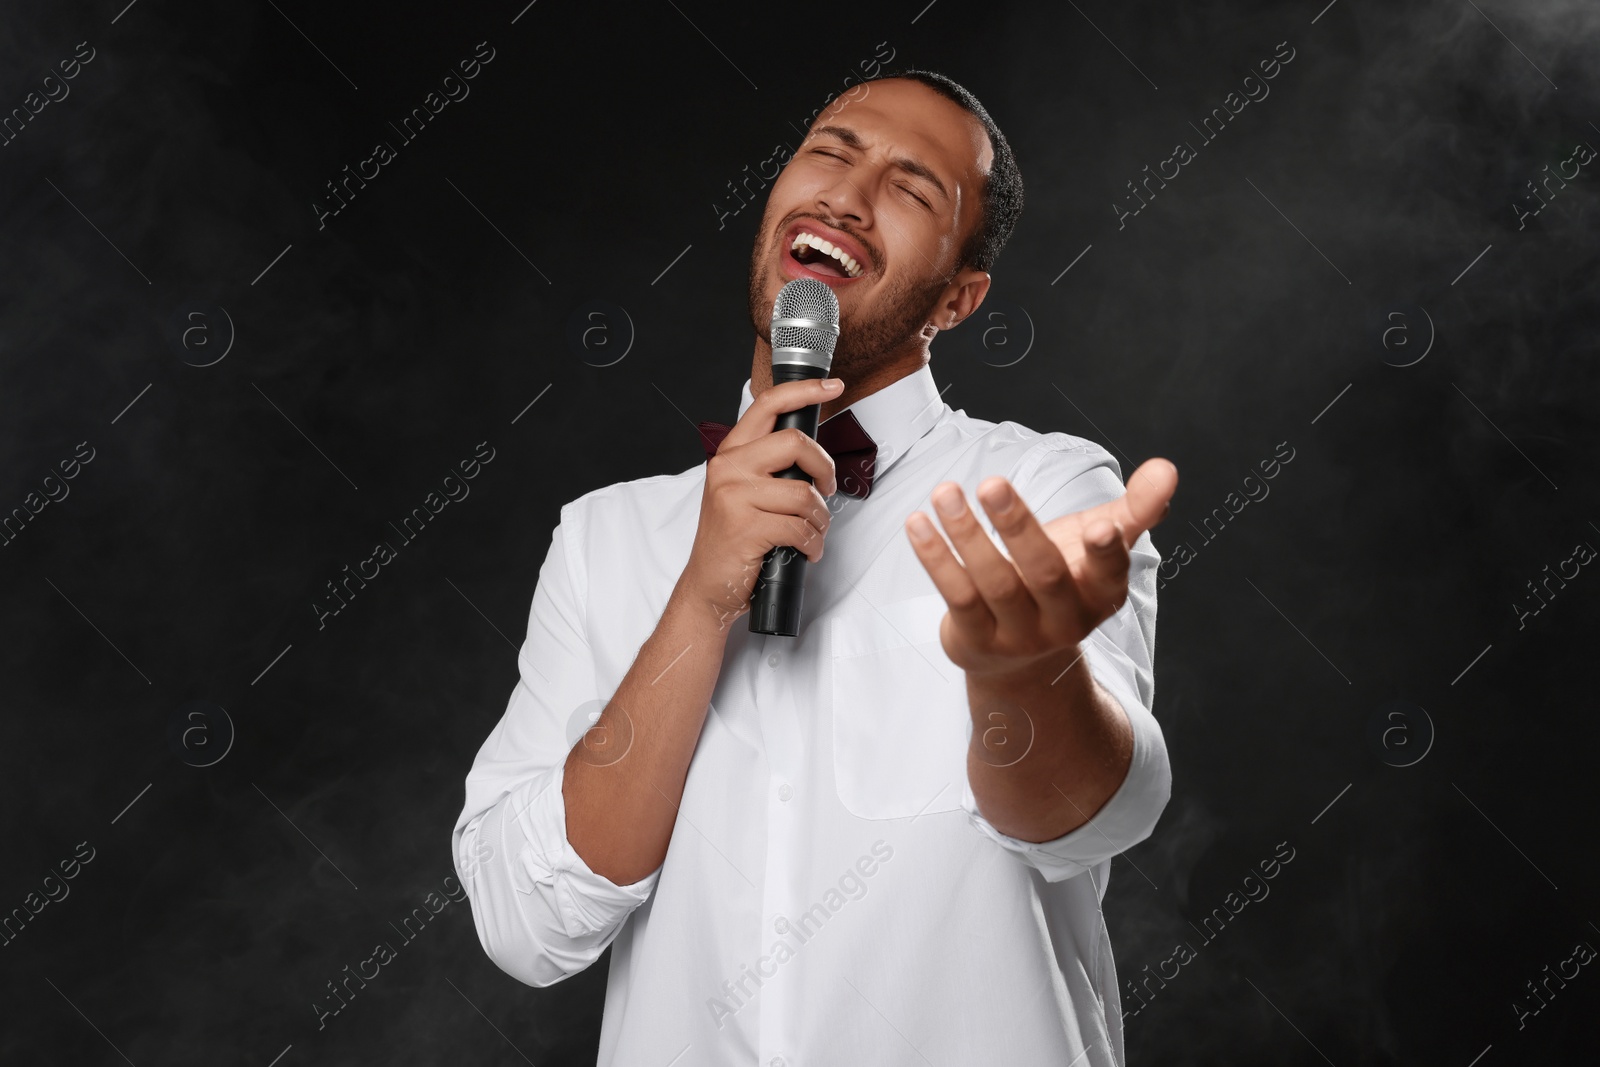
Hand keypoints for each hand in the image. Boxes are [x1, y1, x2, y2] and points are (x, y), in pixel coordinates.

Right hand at [677, 377, 843, 628]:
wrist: (709, 584)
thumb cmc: (734, 539)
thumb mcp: (743, 491)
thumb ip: (769, 466)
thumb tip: (812, 452)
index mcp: (731, 453)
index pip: (768, 404)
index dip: (805, 391)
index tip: (833, 386)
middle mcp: (728, 467)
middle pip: (796, 443)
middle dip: (825, 469)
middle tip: (827, 490)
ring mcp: (734, 496)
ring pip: (804, 493)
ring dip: (820, 518)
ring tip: (812, 532)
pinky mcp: (745, 526)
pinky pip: (800, 527)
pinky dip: (812, 543)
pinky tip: (805, 550)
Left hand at [904, 458, 1177, 679]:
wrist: (1020, 655)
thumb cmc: (1064, 580)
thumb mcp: (1101, 546)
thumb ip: (1135, 508)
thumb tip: (1167, 468)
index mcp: (1101, 594)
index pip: (1109, 575)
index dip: (1107, 552)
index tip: (1103, 524)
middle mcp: (1063, 620)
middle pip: (1043, 573)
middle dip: (1018, 527)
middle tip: (993, 483)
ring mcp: (1018, 634)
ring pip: (993, 583)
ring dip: (967, 534)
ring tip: (946, 491)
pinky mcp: (976, 639)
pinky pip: (955, 595)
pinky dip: (936, 558)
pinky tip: (918, 522)